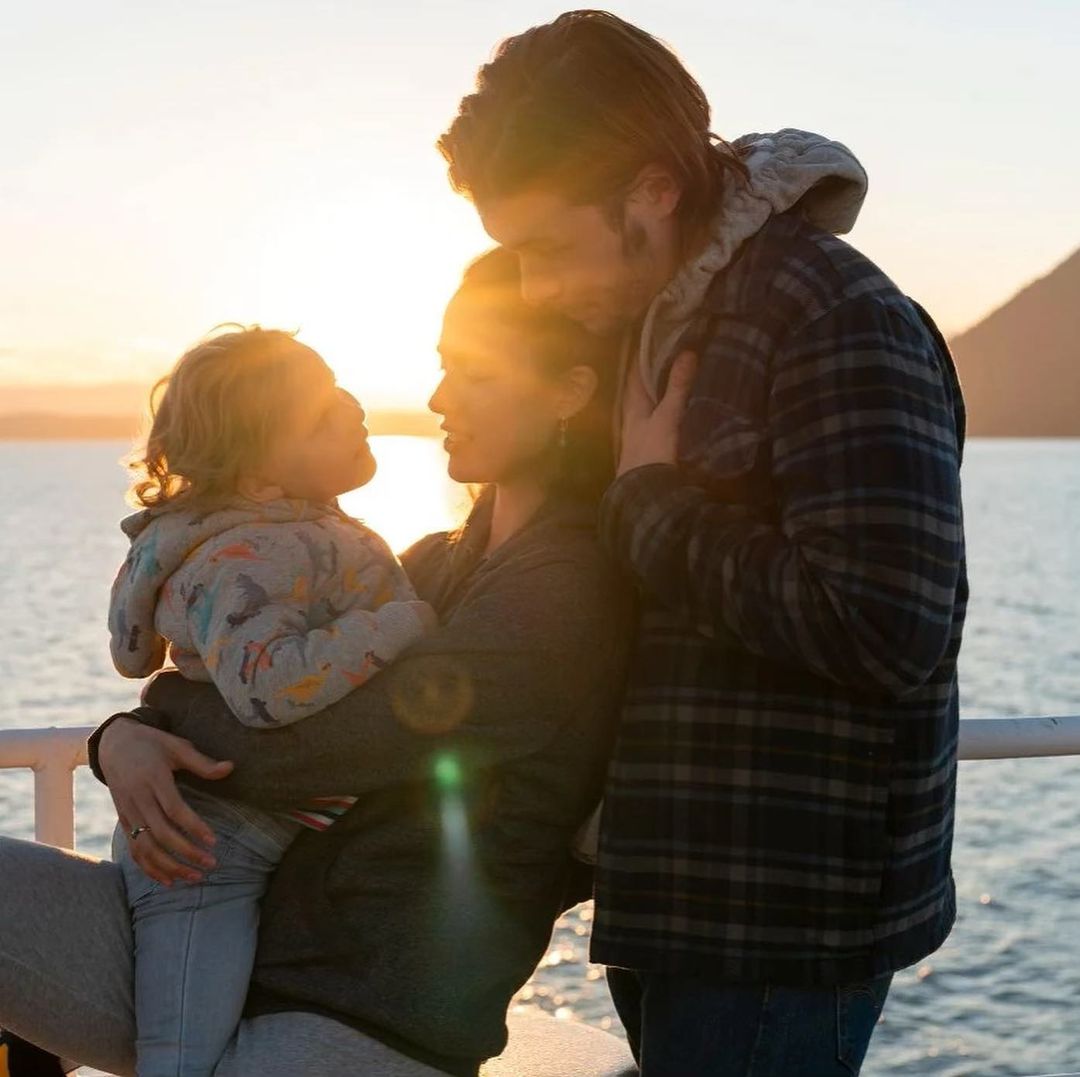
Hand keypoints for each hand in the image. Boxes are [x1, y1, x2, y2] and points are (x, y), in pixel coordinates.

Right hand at [99, 717, 233, 885]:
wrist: (113, 744)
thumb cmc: (151, 743)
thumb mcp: (177, 745)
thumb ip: (202, 762)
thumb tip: (231, 768)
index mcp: (153, 778)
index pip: (174, 809)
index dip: (193, 827)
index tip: (213, 841)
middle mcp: (138, 798)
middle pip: (161, 833)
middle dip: (186, 852)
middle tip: (211, 864)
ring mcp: (128, 812)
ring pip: (145, 847)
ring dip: (169, 867)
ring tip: (194, 877)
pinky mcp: (123, 821)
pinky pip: (134, 849)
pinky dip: (149, 868)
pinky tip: (168, 880)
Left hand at [617, 350, 696, 476]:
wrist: (644, 494)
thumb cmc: (651, 452)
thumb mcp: (666, 417)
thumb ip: (677, 388)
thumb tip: (687, 353)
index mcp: (632, 406)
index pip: (635, 374)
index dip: (643, 355)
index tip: (657, 338)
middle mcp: (633, 417)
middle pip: (643, 389)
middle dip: (656, 373)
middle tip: (675, 354)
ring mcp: (642, 433)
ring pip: (652, 405)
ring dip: (663, 393)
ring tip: (682, 377)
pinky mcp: (652, 448)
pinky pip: (660, 422)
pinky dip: (669, 412)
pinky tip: (681, 410)